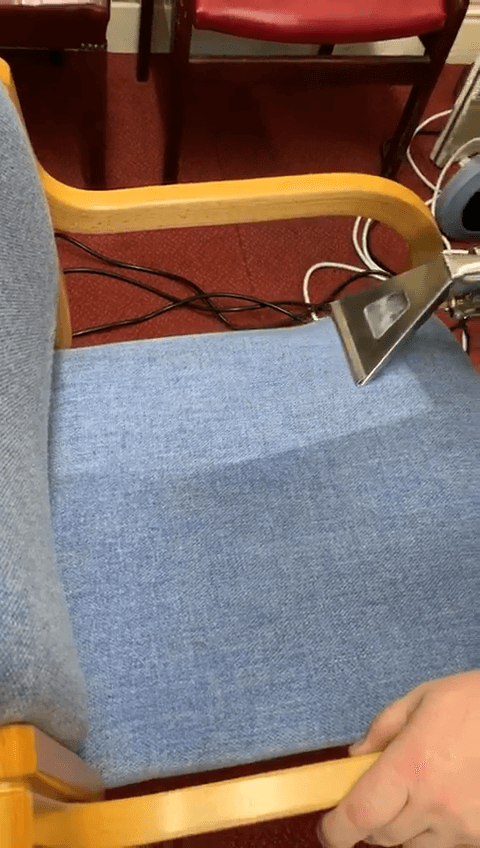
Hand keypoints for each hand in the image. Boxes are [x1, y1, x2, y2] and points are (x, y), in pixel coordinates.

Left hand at [318, 670, 479, 847]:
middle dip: (370, 822)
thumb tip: (355, 756)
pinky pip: (446, 846)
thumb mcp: (422, 699)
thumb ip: (383, 729)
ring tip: (418, 792)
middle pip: (382, 837)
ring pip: (413, 847)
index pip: (360, 815)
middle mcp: (434, 803)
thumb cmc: (474, 700)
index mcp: (411, 765)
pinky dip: (436, 831)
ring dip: (404, 828)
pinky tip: (446, 800)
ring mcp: (462, 826)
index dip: (336, 830)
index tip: (327, 828)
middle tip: (376, 797)